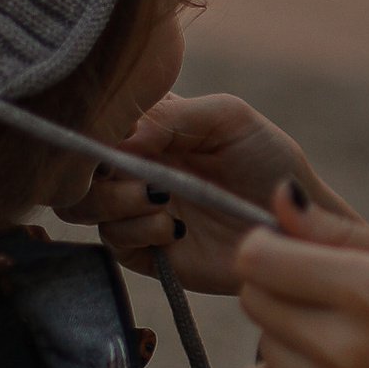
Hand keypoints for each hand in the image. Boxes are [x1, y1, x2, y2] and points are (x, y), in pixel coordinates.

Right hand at [90, 91, 356, 295]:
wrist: (296, 222)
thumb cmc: (269, 161)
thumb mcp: (228, 119)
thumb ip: (173, 116)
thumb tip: (121, 137)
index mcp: (146, 125)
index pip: (92, 119)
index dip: (93, 124)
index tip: (119, 130)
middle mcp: (131, 165)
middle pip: (72, 165)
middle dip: (91, 166)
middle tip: (128, 167)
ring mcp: (134, 208)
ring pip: (81, 204)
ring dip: (113, 199)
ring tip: (160, 198)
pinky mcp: (144, 251)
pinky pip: (113, 241)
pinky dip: (138, 230)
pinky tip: (175, 228)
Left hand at [230, 194, 368, 367]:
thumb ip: (343, 229)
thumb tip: (279, 197)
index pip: (258, 257)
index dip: (265, 249)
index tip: (287, 256)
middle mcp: (343, 343)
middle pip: (253, 296)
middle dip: (280, 292)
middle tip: (325, 307)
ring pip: (260, 341)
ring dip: (287, 340)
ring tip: (339, 350)